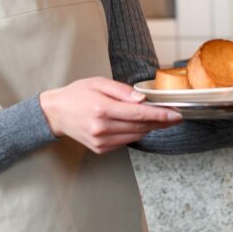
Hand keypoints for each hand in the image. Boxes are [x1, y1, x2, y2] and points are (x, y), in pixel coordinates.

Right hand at [39, 76, 181, 154]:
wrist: (56, 113)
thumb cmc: (78, 94)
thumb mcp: (99, 83)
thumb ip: (122, 90)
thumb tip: (142, 99)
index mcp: (102, 109)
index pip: (139, 113)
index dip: (161, 115)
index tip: (176, 114)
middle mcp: (102, 128)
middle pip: (141, 126)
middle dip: (160, 121)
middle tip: (173, 115)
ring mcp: (101, 141)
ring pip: (136, 136)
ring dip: (149, 127)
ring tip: (156, 118)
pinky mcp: (101, 149)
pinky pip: (126, 141)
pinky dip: (134, 132)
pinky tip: (134, 124)